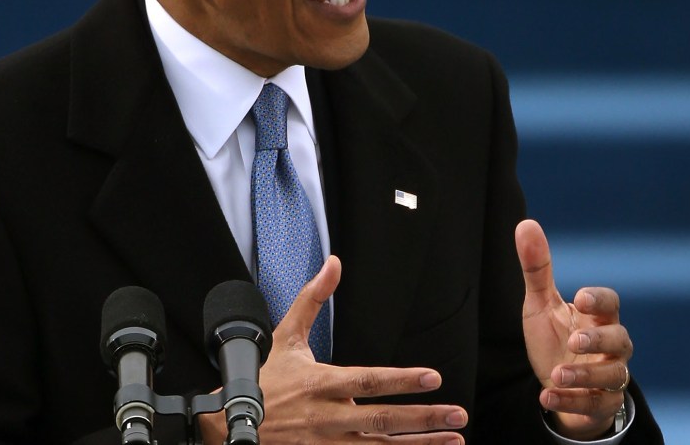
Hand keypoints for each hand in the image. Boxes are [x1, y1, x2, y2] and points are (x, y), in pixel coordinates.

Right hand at [201, 256, 467, 444]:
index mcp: (321, 382)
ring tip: (453, 440)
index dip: (401, 380)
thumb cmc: (264, 377)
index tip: (432, 377)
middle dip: (423, 418)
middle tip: (458, 414)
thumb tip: (333, 264)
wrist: (232, 423)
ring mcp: (326, 442)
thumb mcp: (286, 335)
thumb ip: (313, 299)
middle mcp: (327, 415)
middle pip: (382, 419)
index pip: (368, 381)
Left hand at [515, 220, 632, 439]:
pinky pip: (595, 405)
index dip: (599, 300)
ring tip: (556, 374)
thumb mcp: (540, 304)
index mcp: (596, 317)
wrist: (559, 384)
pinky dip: (572, 401)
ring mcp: (609, 376)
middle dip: (599, 341)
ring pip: (613, 376)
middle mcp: (610, 347)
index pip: (611, 303)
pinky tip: (547, 397)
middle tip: (575, 340)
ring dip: (585, 376)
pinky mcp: (602, 403)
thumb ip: (536, 269)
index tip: (580, 298)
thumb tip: (526, 224)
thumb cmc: (554, 337)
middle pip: (621, 340)